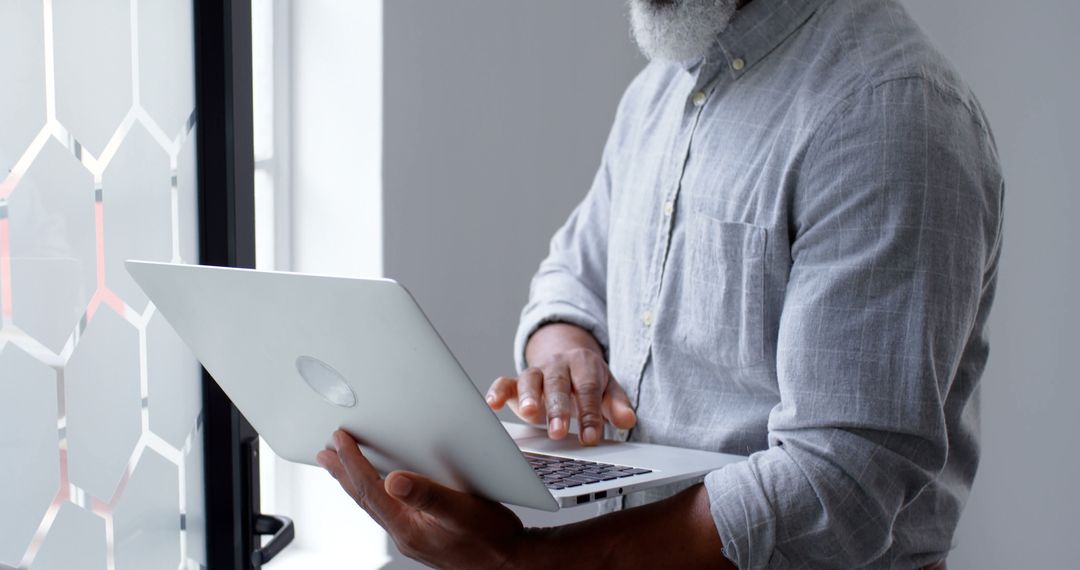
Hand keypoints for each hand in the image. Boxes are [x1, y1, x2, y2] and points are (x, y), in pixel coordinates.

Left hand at [317, 430, 528, 568]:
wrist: (511, 563)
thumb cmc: (492, 539)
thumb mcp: (462, 511)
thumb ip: (427, 495)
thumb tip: (393, 480)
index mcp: (409, 528)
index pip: (371, 489)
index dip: (353, 462)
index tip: (339, 439)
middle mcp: (404, 533)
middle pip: (364, 498)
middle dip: (342, 473)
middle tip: (324, 452)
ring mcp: (412, 536)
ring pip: (374, 504)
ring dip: (355, 482)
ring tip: (340, 466)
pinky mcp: (421, 535)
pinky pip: (388, 509)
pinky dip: (376, 492)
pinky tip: (380, 485)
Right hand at [485, 323, 635, 444]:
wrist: (567, 357)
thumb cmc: (589, 381)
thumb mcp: (609, 390)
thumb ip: (617, 405)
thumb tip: (628, 420)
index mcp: (584, 365)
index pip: (588, 389)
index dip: (590, 414)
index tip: (590, 438)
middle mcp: (559, 365)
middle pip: (558, 384)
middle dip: (558, 408)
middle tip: (559, 432)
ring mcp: (537, 372)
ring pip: (531, 379)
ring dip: (529, 396)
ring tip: (529, 414)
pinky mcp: (517, 381)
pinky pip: (505, 381)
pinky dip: (498, 390)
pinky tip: (493, 404)